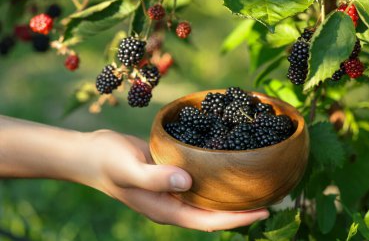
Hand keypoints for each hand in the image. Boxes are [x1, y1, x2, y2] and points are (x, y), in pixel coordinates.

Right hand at [86, 130, 269, 231]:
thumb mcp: (128, 169)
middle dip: (240, 209)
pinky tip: (227, 164)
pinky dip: (215, 176)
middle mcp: (173, 202)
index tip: (262, 210)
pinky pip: (199, 179)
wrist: (93, 153)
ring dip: (230, 194)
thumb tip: (186, 182)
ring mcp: (173, 188)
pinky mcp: (172, 173)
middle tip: (270, 196)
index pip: (207, 221)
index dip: (235, 219)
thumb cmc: (107, 162)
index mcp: (166, 209)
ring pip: (207, 197)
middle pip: (213, 213)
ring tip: (256, 183)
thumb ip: (154, 178)